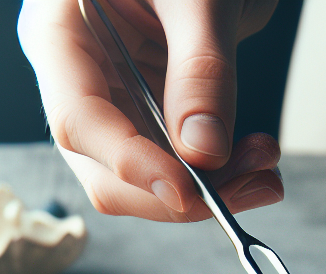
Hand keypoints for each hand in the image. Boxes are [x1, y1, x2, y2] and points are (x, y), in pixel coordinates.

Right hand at [18, 0, 283, 220]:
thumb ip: (202, 68)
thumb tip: (206, 151)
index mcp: (57, 29)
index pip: (78, 118)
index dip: (130, 164)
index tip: (189, 191)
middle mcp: (72, 70)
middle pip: (104, 163)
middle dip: (179, 190)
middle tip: (254, 186)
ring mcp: (107, 91)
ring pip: (141, 173)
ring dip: (207, 187)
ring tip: (268, 172)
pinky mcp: (144, 102)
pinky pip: (170, 156)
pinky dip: (215, 169)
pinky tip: (255, 160)